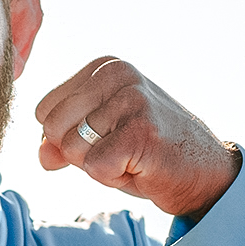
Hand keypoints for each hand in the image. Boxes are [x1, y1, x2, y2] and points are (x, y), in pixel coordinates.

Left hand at [35, 57, 238, 220]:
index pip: (44, 110)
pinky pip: (94, 167)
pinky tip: (140, 167)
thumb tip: (41, 154)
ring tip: (132, 158)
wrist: (203, 173)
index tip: (109, 139)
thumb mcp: (98, 142)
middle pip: (52, 129)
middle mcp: (117, 74)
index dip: (69, 139)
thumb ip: (62, 141)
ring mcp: (131, 99)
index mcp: (104, 67)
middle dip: (80, 155)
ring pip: (72, 149)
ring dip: (99, 168)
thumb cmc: (147, 155)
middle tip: (120, 152)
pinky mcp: (140, 130)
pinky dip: (113, 178)